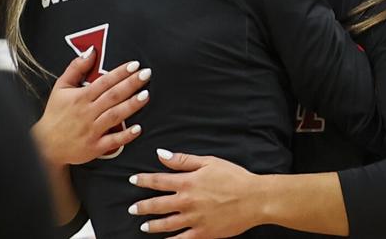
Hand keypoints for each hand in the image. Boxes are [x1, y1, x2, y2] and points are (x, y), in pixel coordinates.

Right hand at [31, 48, 150, 165]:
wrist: (45, 145)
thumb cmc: (55, 114)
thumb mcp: (61, 87)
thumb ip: (76, 68)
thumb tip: (91, 51)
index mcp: (80, 97)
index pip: (104, 81)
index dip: (120, 72)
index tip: (134, 65)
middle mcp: (87, 112)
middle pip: (112, 96)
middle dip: (131, 84)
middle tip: (146, 74)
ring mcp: (92, 130)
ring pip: (114, 115)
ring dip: (131, 105)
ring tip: (145, 95)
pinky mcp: (95, 147)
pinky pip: (112, 141)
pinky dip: (125, 135)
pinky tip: (138, 128)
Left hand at [128, 149, 261, 237]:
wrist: (254, 199)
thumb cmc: (234, 177)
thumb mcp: (209, 162)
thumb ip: (183, 160)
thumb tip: (161, 154)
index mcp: (187, 182)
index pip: (158, 180)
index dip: (143, 180)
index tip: (132, 180)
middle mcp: (187, 201)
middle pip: (157, 205)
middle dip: (142, 207)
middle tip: (131, 209)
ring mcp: (194, 219)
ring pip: (166, 224)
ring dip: (152, 225)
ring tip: (144, 227)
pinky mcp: (203, 233)